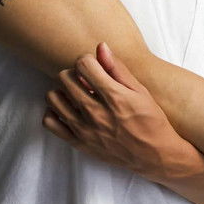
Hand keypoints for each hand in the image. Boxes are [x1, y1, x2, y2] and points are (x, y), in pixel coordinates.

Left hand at [42, 41, 192, 181]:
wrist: (154, 156)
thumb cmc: (151, 120)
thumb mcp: (140, 91)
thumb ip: (117, 68)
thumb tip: (100, 47)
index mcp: (114, 96)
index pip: (83, 64)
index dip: (88, 60)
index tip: (94, 67)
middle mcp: (96, 113)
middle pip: (65, 78)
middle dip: (75, 73)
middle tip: (86, 80)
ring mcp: (85, 129)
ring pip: (54, 97)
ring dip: (63, 90)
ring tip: (76, 93)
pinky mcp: (79, 143)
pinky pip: (50, 123)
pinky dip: (54, 112)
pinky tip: (68, 110)